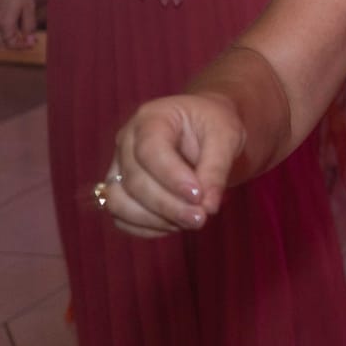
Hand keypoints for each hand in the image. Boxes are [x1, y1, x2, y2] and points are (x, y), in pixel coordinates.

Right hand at [0, 0, 37, 50]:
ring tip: (21, 34)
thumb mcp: (29, 7)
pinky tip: (10, 27)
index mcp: (3, 23)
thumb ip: (29, 26)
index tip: (34, 42)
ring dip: (6, 40)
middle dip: (15, 45)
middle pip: (1, 44)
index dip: (23, 46)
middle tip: (29, 40)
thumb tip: (30, 40)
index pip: (11, 44)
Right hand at [99, 92, 245, 235]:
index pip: (150, 150)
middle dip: (169, 205)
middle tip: (201, 218)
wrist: (206, 128)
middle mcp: (127, 141)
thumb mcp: (227, 135)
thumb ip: (217, 168)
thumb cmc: (214, 125)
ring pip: (118, 202)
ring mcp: (118, 166)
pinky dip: (146, 227)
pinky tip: (176, 225)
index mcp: (151, 118)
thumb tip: (208, 207)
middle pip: (135, 181)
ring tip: (191, 221)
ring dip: (154, 219)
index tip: (199, 196)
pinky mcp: (120, 189)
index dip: (172, 178)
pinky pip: (121, 216)